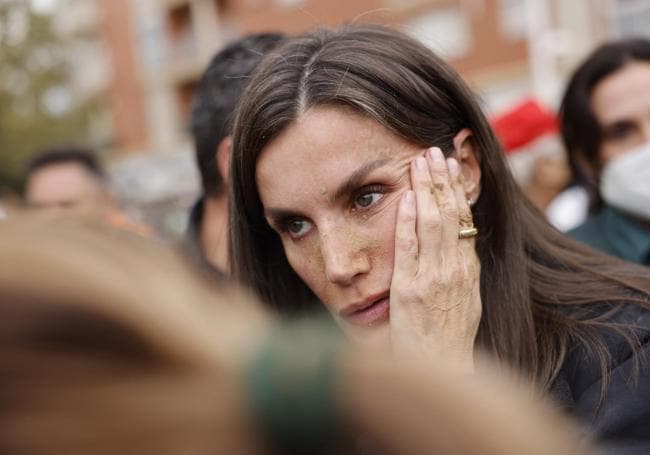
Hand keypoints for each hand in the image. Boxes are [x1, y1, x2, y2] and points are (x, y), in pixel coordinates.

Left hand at [389, 147, 481, 371]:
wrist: (443, 366)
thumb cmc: (451, 336)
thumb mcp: (468, 299)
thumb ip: (463, 270)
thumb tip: (462, 244)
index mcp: (467, 268)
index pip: (463, 219)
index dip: (456, 189)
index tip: (451, 166)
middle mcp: (454, 268)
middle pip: (449, 214)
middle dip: (441, 179)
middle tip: (434, 150)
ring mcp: (432, 276)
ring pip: (432, 223)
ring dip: (425, 189)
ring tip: (421, 162)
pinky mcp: (410, 288)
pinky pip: (408, 248)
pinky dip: (406, 221)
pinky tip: (404, 198)